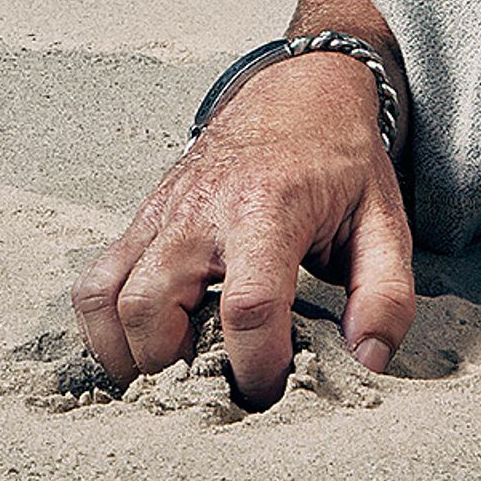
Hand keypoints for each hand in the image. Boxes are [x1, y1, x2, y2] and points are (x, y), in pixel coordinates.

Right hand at [71, 52, 414, 407]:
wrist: (298, 92)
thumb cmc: (339, 160)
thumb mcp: (385, 219)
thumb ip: (386, 294)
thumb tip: (367, 362)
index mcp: (269, 207)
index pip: (247, 306)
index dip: (258, 365)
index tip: (276, 387)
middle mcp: (202, 209)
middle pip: (152, 309)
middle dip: (180, 368)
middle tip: (220, 385)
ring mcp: (162, 213)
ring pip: (108, 300)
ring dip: (133, 355)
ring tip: (181, 370)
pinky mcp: (141, 220)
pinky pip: (94, 284)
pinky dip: (105, 329)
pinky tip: (146, 346)